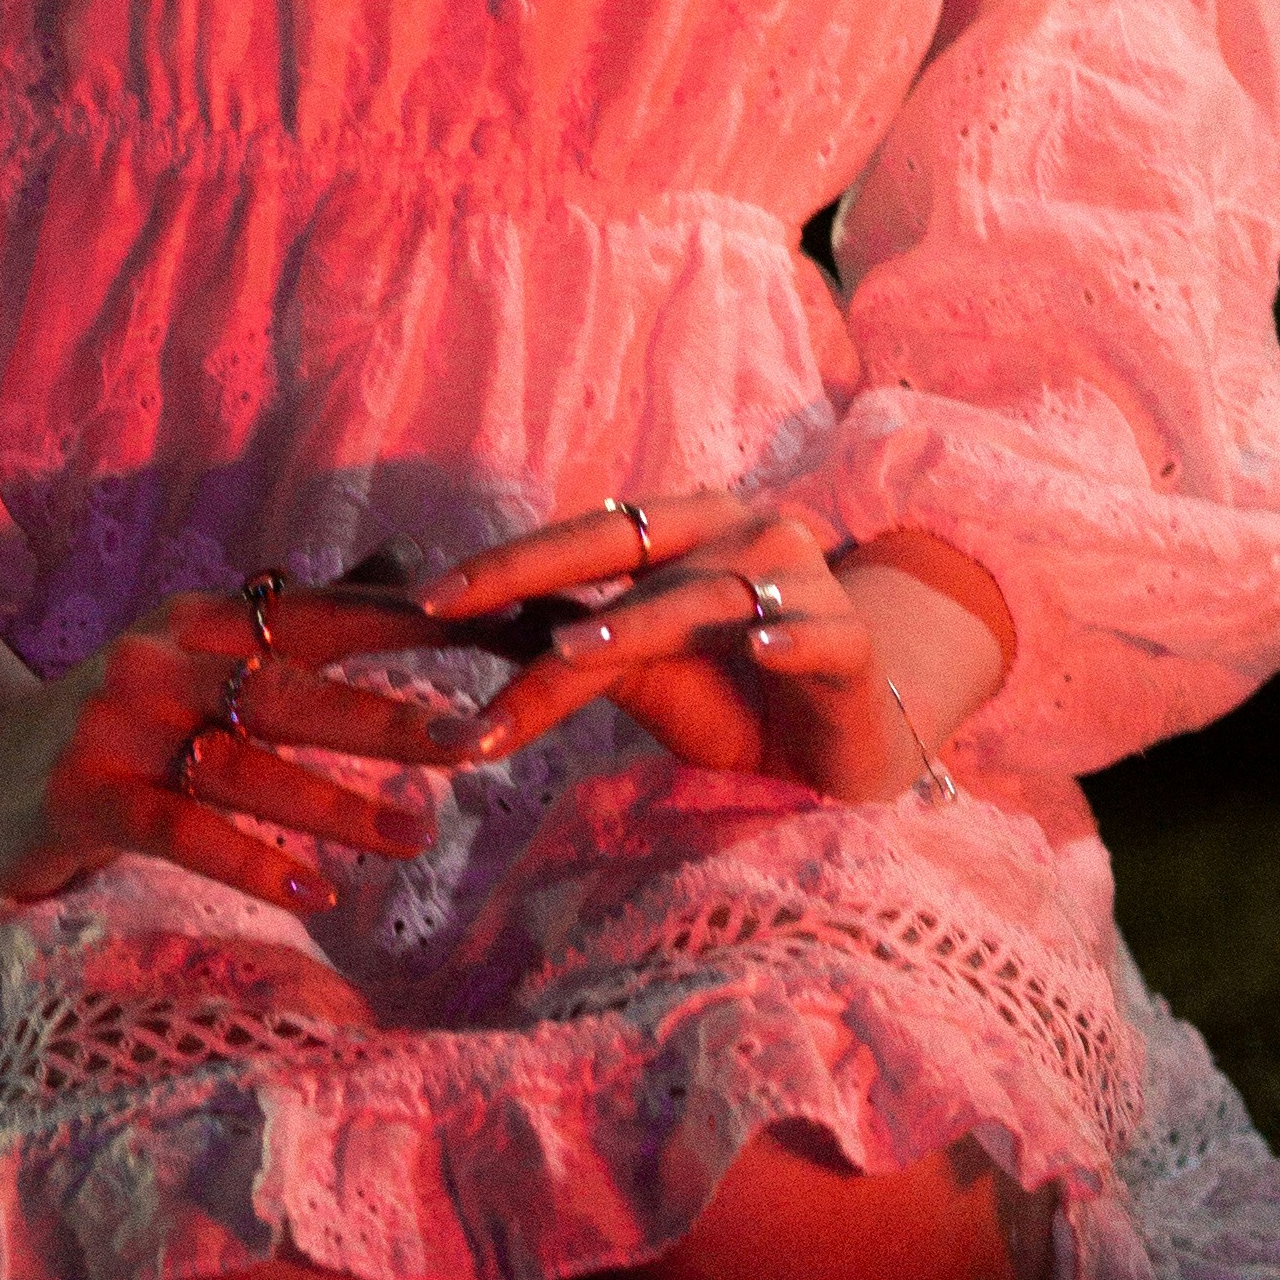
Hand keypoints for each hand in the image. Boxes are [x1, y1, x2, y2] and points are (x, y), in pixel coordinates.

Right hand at [0, 519, 458, 923]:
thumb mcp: (199, 657)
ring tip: (419, 833)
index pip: (321, 615)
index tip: (496, 637)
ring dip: (340, 801)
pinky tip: (317, 891)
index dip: (410, 627)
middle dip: (395, 715)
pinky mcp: (88, 794)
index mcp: (202, 618)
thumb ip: (297, 620)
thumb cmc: (118, 721)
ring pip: (249, 763)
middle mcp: (165, 657)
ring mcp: (122, 725)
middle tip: (484, 740)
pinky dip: (254, 860)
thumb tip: (405, 571)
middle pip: (296, 686)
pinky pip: (185, 830)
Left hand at [411, 488, 999, 805]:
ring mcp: (804, 584)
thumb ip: (570, 645)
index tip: (427, 599)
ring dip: (640, 621)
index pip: (585, 537)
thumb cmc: (731, 698)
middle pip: (630, 545)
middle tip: (456, 605)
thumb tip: (468, 628)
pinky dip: (791, 636)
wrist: (838, 749)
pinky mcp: (852, 645)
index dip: (507, 562)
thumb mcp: (639, 675)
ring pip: (707, 597)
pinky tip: (761, 648)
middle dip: (536, 572)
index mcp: (687, 530)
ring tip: (572, 651)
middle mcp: (742, 536)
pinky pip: (821, 633)